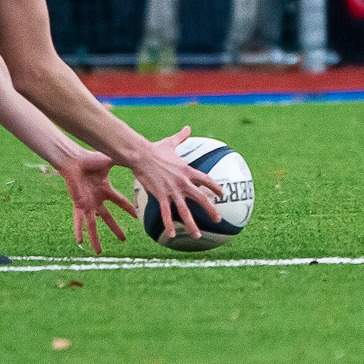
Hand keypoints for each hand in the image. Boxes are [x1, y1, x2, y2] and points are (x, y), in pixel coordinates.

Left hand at [56, 149, 133, 255]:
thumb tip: (136, 156)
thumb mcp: (110, 160)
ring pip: (93, 226)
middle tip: (123, 239)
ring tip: (99, 252)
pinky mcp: (79, 205)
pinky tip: (80, 242)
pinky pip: (79, 221)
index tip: (135, 216)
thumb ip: (122, 160)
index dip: (128, 209)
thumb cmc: (90, 158)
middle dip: (115, 229)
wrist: (74, 160)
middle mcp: (97, 199)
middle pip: (108, 218)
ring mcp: (87, 204)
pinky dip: (79, 231)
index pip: (120, 202)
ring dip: (96, 239)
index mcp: (105, 189)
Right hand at [126, 124, 223, 240]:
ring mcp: (172, 190)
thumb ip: (181, 136)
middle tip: (219, 220)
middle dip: (211, 210)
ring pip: (185, 211)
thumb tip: (187, 127)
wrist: (140, 154)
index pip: (206, 180)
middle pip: (201, 198)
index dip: (215, 187)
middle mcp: (183, 182)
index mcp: (187, 170)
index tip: (223, 193)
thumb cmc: (154, 148)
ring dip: (192, 224)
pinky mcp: (160, 196)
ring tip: (197, 235)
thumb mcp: (170, 142)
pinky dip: (169, 225)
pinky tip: (172, 235)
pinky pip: (166, 214)